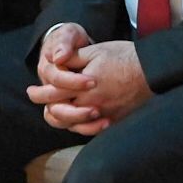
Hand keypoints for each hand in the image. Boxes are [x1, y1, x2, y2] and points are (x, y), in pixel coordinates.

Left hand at [29, 31, 151, 135]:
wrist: (152, 70)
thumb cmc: (122, 57)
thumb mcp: (95, 51)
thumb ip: (72, 59)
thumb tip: (54, 62)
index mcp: (84, 86)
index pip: (54, 93)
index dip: (39, 93)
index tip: (30, 92)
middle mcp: (92, 104)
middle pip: (61, 112)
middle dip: (46, 105)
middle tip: (36, 99)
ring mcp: (104, 115)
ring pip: (74, 125)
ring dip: (61, 118)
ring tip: (53, 111)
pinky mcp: (115, 121)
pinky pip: (92, 131)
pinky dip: (80, 127)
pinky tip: (75, 120)